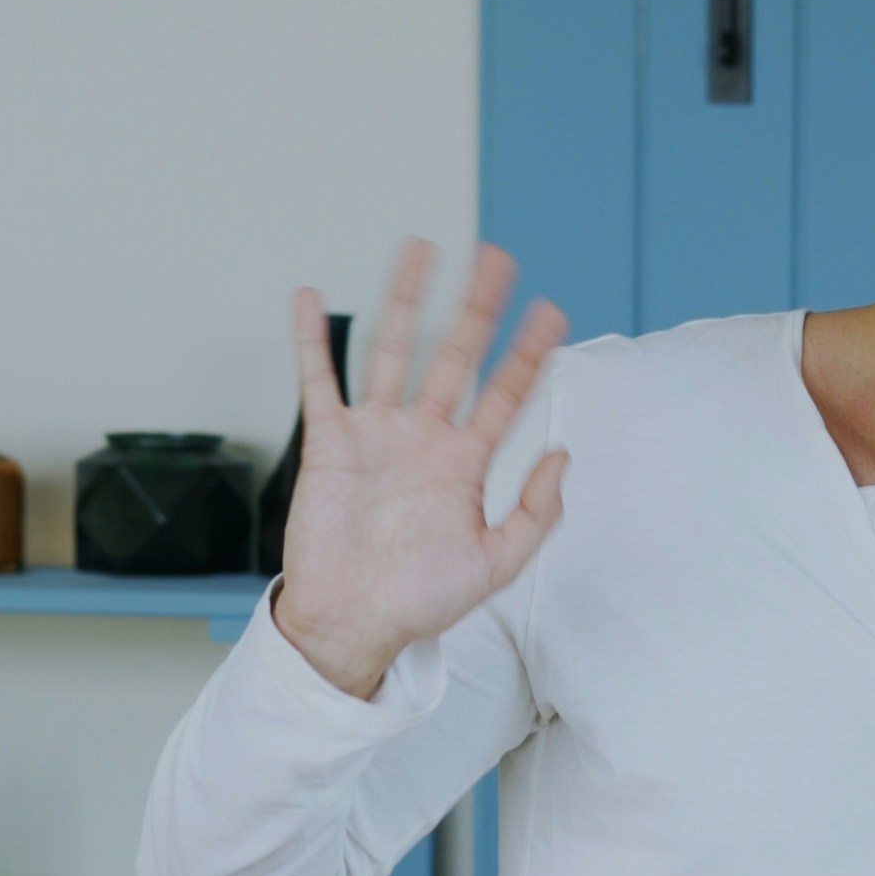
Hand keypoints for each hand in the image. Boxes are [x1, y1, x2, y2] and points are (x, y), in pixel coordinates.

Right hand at [268, 239, 572, 697]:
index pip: (505, 395)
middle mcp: (423, 439)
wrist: (352, 623)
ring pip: (392, 351)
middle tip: (498, 258)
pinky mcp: (329, 442)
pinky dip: (313, 340)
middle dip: (478, 307)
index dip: (529, 354)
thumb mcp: (495, 565)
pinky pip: (319, 381)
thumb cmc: (419, 603)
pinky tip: (310, 299)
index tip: (552, 313)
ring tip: (419, 251)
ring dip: (404, 300)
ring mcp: (376, 435)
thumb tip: (563, 456)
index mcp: (464, 464)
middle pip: (454, 355)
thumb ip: (534, 513)